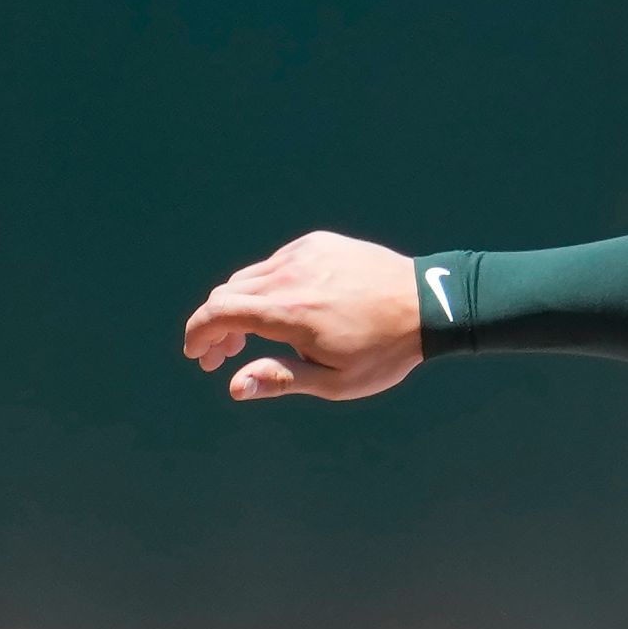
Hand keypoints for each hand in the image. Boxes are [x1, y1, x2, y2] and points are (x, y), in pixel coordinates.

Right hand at [184, 231, 426, 402]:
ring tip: (251, 336)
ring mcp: (303, 254)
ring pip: (250, 277)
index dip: (198, 335)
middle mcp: (290, 275)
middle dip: (216, 325)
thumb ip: (280, 379)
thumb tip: (233, 385)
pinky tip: (287, 310)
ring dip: (240, 305)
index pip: (218, 313)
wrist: (430, 303)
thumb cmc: (385, 351)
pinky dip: (267, 286)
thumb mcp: (335, 381)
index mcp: (289, 311)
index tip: (197, 355)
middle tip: (223, 355)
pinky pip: (277, 264)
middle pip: (227, 294)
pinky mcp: (317, 243)